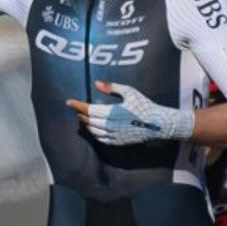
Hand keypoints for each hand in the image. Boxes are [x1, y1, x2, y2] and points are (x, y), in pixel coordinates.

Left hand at [66, 81, 194, 144]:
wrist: (157, 124)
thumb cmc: (145, 106)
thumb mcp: (130, 92)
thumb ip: (112, 88)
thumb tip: (97, 83)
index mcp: (111, 112)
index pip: (88, 109)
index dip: (77, 105)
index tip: (69, 101)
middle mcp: (110, 125)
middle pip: (88, 120)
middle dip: (81, 113)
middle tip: (77, 108)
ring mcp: (114, 135)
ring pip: (93, 130)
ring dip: (87, 123)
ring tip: (84, 117)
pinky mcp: (118, 142)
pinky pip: (101, 139)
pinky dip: (94, 133)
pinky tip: (94, 129)